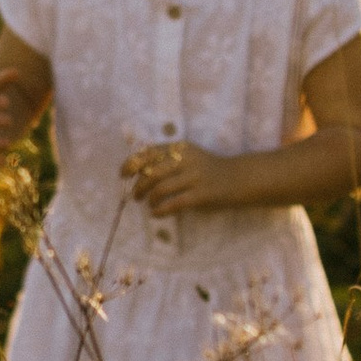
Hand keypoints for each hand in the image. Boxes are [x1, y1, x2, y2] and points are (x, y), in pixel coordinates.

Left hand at [120, 138, 242, 218]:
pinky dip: (161, 210)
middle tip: (135, 196)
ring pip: (161, 188)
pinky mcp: (202, 195)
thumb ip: (167, 157)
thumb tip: (137, 168)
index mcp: (180, 147)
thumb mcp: (188, 155)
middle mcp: (186, 159)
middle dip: (138, 186)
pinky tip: (156, 214)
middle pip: (151, 172)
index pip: (149, 152)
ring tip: (147, 205)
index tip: (123, 175)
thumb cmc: (207, 168)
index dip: (132, 163)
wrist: (237, 178)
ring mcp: (195, 177)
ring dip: (149, 199)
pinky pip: (175, 203)